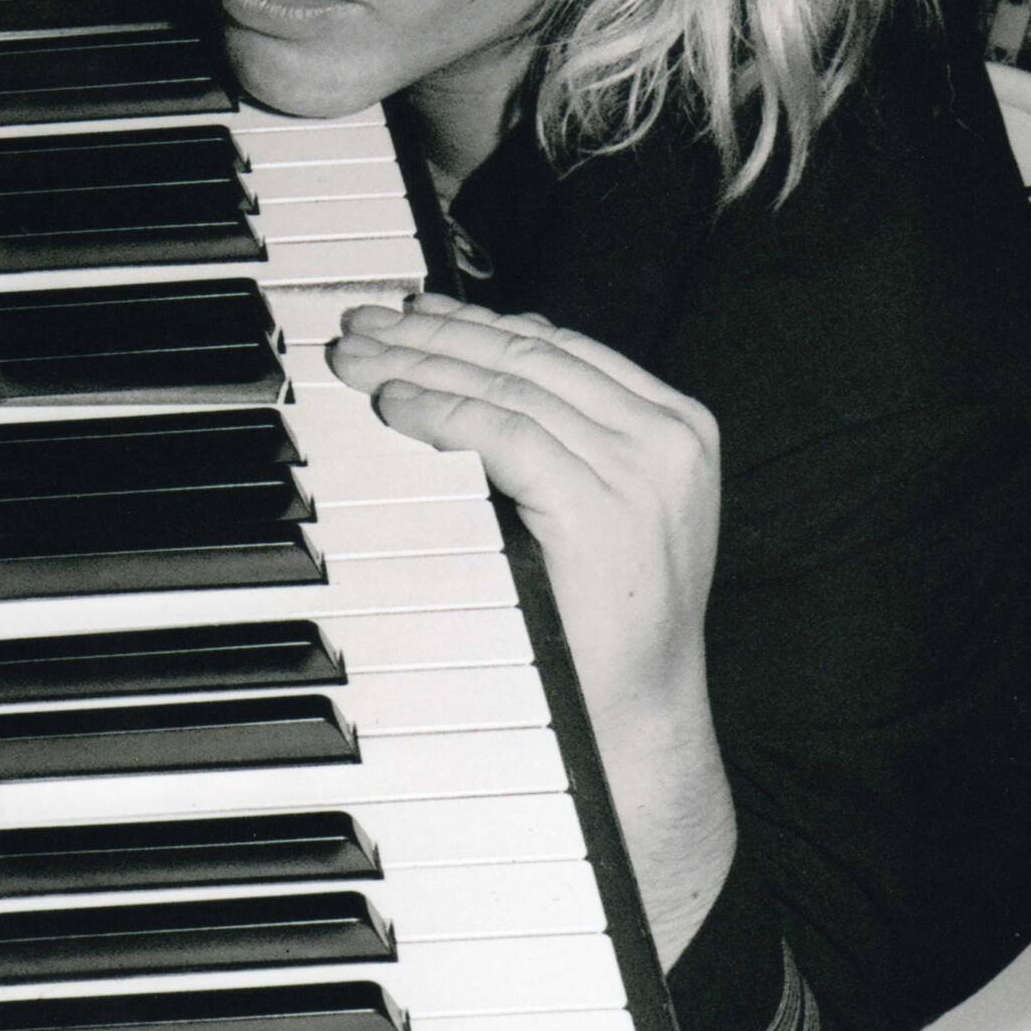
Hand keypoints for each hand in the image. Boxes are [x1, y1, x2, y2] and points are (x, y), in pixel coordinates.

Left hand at [331, 291, 735, 965]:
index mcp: (675, 426)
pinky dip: (440, 413)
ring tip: (355, 358)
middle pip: (526, 355)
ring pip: (507, 386)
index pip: (556, 346)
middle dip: (432, 332)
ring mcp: (643, 471)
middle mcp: (667, 437)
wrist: (633, 721)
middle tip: (360, 323)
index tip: (406, 309)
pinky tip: (392, 407)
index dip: (472, 320)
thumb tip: (478, 358)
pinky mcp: (603, 507)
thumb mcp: (597, 506)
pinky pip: (504, 435)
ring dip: (418, 363)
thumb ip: (560, 434)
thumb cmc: (599, 622)